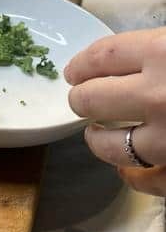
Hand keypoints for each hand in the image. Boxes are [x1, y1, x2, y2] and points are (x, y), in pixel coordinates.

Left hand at [65, 27, 165, 194]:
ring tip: (97, 133)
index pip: (101, 57)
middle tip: (81, 100)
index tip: (74, 71)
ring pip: (112, 146)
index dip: (82, 65)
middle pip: (93, 98)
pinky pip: (148, 182)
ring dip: (99, 140)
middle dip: (81, 99)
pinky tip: (129, 170)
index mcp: (161, 53)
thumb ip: (157, 49)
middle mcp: (158, 96)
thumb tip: (130, 56)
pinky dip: (134, 177)